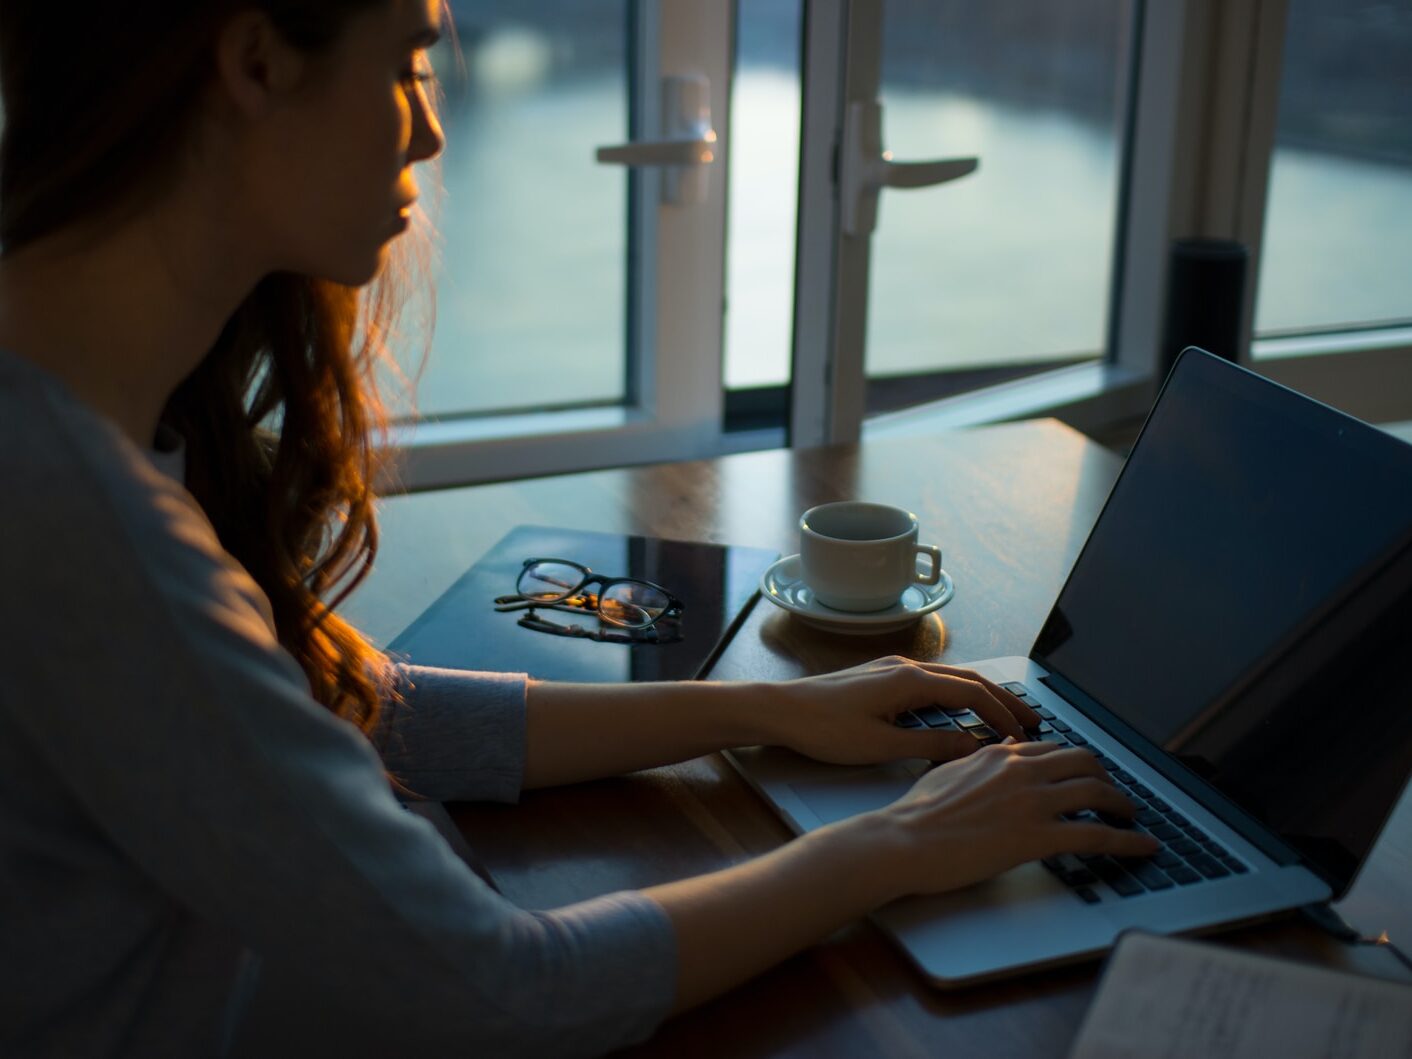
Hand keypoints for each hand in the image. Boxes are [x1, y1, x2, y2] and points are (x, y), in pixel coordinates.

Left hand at [756, 655, 1041, 765]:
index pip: (972, 693)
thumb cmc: (824, 728)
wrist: (781, 709)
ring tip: (1004, 716)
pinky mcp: (880, 676)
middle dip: (1003, 699)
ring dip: (981, 695)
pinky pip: (931, 681)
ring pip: (950, 678)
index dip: (1002, 715)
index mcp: (910, 681)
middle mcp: (906, 667)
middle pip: (969, 679)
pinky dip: (956, 694)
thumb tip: (973, 747)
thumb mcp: (881, 746)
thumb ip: (930, 746)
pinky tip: (959, 711)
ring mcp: (892, 669)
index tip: (1024, 737)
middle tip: (1033, 720)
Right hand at [863, 740, 1158, 898]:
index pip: (1054, 750)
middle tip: (1114, 795)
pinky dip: (1128, 841)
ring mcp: (1032, 802)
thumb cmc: (917, 814)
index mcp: (1000, 755)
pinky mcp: (1037, 836)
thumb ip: (980, 760)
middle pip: (1084, 763)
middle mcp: (1021, 770)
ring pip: (1098, 793)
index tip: (1086, 775)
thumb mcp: (949, 771)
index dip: (1077, 763)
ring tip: (1132, 818)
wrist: (904, 841)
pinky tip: (1144, 847)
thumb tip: (1002, 749)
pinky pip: (1097, 835)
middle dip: (1107, 778)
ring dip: (1123, 806)